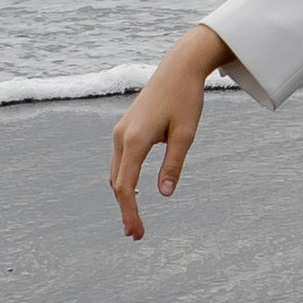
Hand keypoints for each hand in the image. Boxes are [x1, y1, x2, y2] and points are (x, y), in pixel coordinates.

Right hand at [110, 26, 231, 238]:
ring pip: (116, 172)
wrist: (178, 67)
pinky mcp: (125, 128)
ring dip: (123, 196)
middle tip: (137, 235)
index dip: (130, 212)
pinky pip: (119, 161)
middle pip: (117, 182)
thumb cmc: (185, 99)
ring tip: (135, 219)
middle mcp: (121, 136)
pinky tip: (134, 192)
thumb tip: (164, 194)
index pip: (126, 186)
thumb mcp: (186, 134)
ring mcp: (121, 131)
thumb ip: (173, 164)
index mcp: (135, 140)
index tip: (138, 233)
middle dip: (125, 209)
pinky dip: (124, 180)